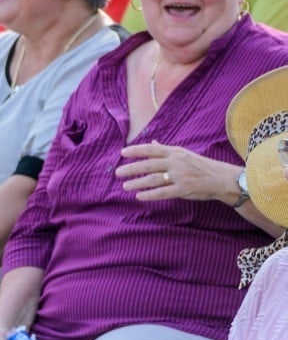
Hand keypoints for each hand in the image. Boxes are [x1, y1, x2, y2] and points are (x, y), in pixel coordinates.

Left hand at [117, 141, 238, 202]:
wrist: (221, 178)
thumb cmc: (200, 165)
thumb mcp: (183, 154)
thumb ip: (165, 150)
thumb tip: (151, 143)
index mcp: (174, 152)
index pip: (151, 149)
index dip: (136, 151)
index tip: (122, 153)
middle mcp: (175, 162)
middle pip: (149, 165)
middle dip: (131, 168)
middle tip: (117, 173)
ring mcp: (180, 176)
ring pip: (154, 179)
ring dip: (138, 183)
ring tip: (125, 186)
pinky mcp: (184, 189)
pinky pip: (163, 192)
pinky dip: (150, 195)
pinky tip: (139, 196)